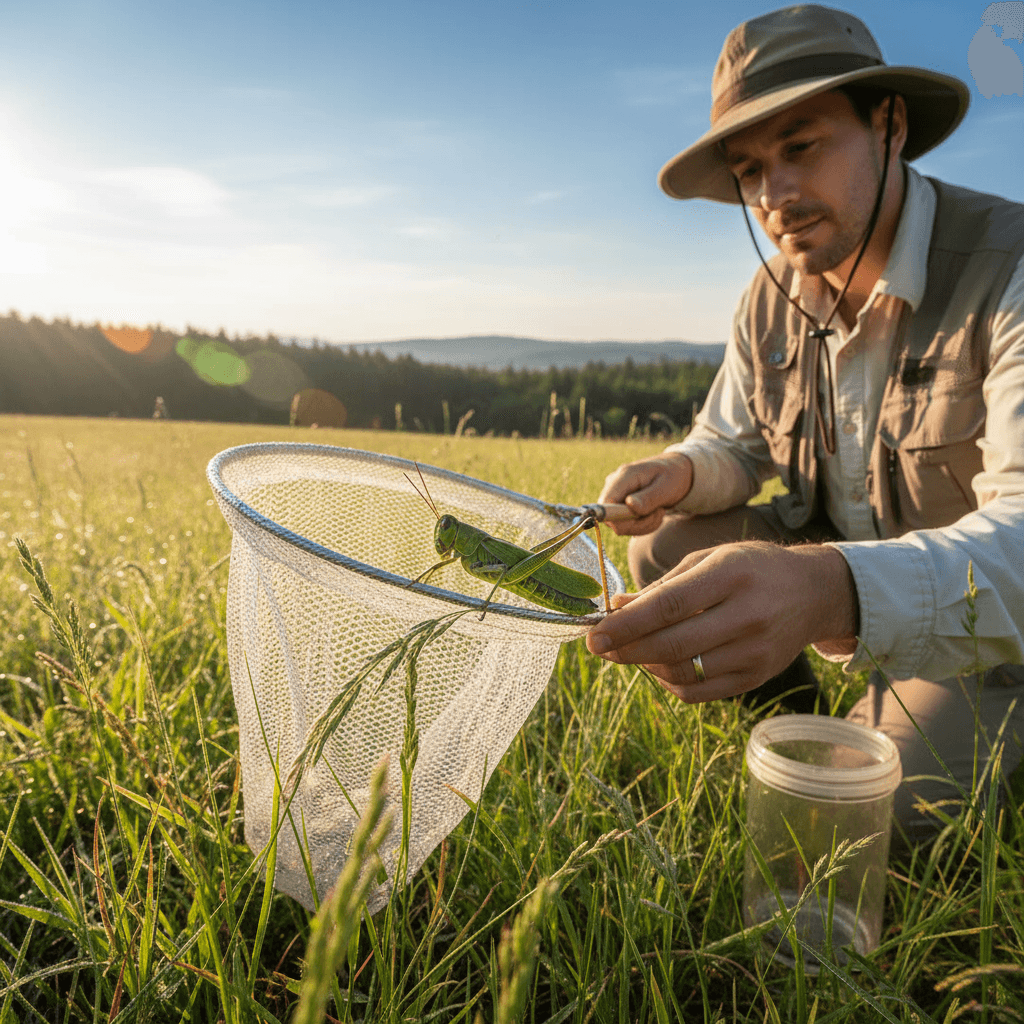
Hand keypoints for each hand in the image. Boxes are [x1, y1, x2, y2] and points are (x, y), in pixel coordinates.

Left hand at [585, 541, 857, 702]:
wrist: (813, 592)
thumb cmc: (751, 568)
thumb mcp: (709, 559)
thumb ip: (663, 586)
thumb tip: (616, 607)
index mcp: (732, 576)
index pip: (670, 606)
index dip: (627, 624)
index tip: (595, 634)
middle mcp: (747, 615)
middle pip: (673, 645)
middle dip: (626, 649)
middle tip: (598, 647)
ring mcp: (755, 651)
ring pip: (683, 673)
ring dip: (645, 665)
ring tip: (629, 650)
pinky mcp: (757, 676)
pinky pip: (699, 691)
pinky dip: (669, 682)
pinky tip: (659, 664)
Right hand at [597, 453, 693, 535]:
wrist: (673, 473)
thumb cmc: (671, 476)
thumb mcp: (666, 486)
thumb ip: (648, 497)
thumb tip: (630, 505)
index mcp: (623, 476)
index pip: (605, 503)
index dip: (618, 517)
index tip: (640, 516)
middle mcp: (613, 486)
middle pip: (611, 519)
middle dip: (637, 523)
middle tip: (658, 512)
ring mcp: (614, 497)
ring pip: (619, 526)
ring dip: (643, 525)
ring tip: (658, 511)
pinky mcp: (618, 507)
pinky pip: (625, 526)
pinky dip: (642, 525)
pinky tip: (652, 513)